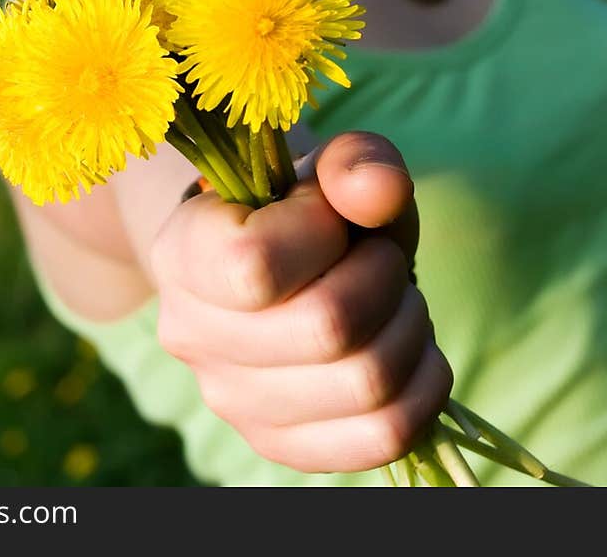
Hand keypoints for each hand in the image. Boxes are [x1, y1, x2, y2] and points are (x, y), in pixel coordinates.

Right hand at [150, 131, 451, 473]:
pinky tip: (410, 350)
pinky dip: (423, 385)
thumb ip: (356, 161)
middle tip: (382, 258)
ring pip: (366, 383)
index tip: (329, 216)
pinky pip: (385, 435)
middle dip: (384, 277)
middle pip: (328, 326)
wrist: (284, 266)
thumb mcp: (329, 167)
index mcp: (184, 253)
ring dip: (411, 328)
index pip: (256, 264)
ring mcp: (234, 404)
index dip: (321, 231)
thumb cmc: (305, 209)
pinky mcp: (284, 446)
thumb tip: (379, 191)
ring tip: (396, 301)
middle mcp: (192, 336)